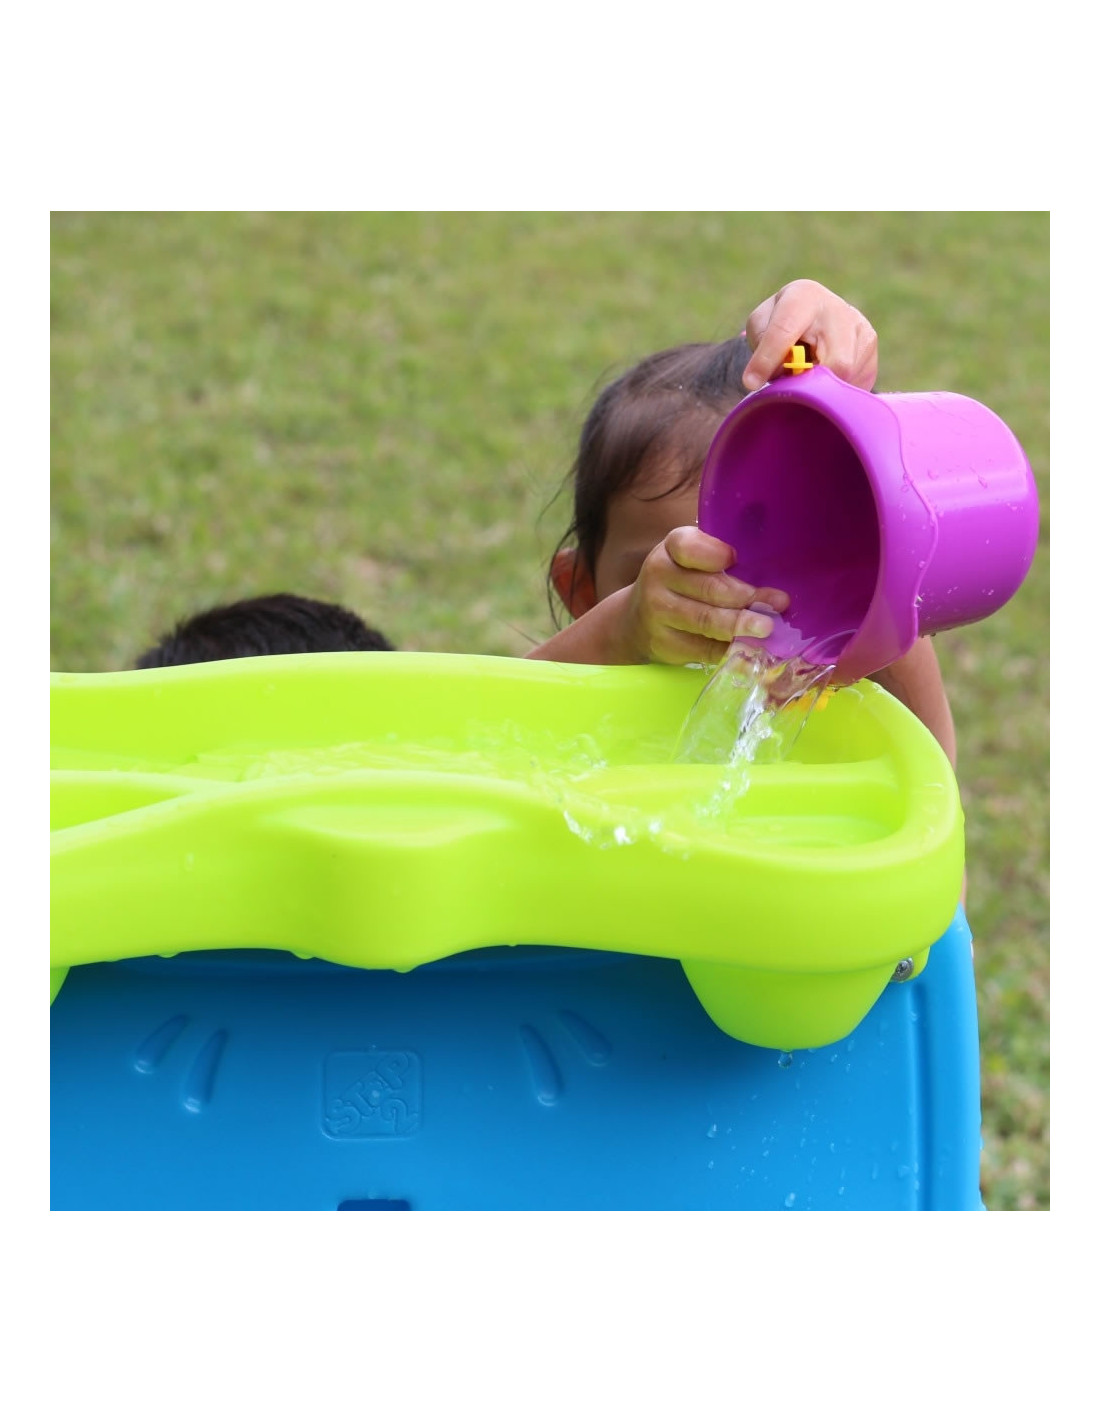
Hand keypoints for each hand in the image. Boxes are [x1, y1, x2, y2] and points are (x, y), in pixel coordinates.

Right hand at [620, 526, 789, 664]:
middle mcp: (658, 579)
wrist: (636, 621)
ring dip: (740, 625)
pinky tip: (750, 647)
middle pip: (707, 589)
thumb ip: (717, 557)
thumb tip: (766, 574)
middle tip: (777, 604)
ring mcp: (659, 614)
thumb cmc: (678, 581)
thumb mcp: (688, 558)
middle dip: (745, 597)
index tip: (735, 558)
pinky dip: (730, 649)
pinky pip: (703, 649)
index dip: (712, 554)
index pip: (688, 547)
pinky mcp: (666, 645)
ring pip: (706, 621)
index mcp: (670, 549)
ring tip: (766, 628)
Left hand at [741, 279, 877, 391]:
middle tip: (793, 385)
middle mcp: (837, 308)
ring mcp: (860, 326)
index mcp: (803, 296)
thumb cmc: (777, 323)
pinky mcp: (870, 346)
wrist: (809, 318)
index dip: (768, 360)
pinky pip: (856, 381)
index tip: (751, 382)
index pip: (785, 332)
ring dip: (823, 387)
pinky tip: (823, 377)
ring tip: (807, 376)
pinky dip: (836, 389)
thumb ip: (763, 346)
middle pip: (835, 362)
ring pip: (847, 376)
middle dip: (812, 382)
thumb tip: (784, 372)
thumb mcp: (759, 328)